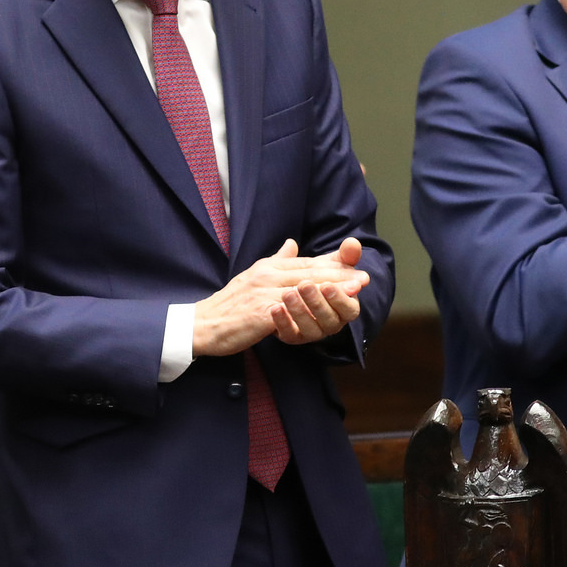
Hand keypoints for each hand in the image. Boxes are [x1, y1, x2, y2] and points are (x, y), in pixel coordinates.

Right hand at [192, 237, 370, 356]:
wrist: (203, 323)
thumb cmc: (230, 303)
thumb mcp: (254, 275)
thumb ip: (276, 260)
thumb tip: (291, 243)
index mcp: (269, 268)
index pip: (307, 263)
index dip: (333, 265)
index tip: (356, 265)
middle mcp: (268, 276)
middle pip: (310, 273)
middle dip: (340, 275)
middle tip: (363, 277)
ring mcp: (264, 294)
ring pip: (304, 289)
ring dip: (331, 289)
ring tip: (354, 291)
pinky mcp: (260, 313)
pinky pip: (289, 310)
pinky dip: (310, 309)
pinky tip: (326, 313)